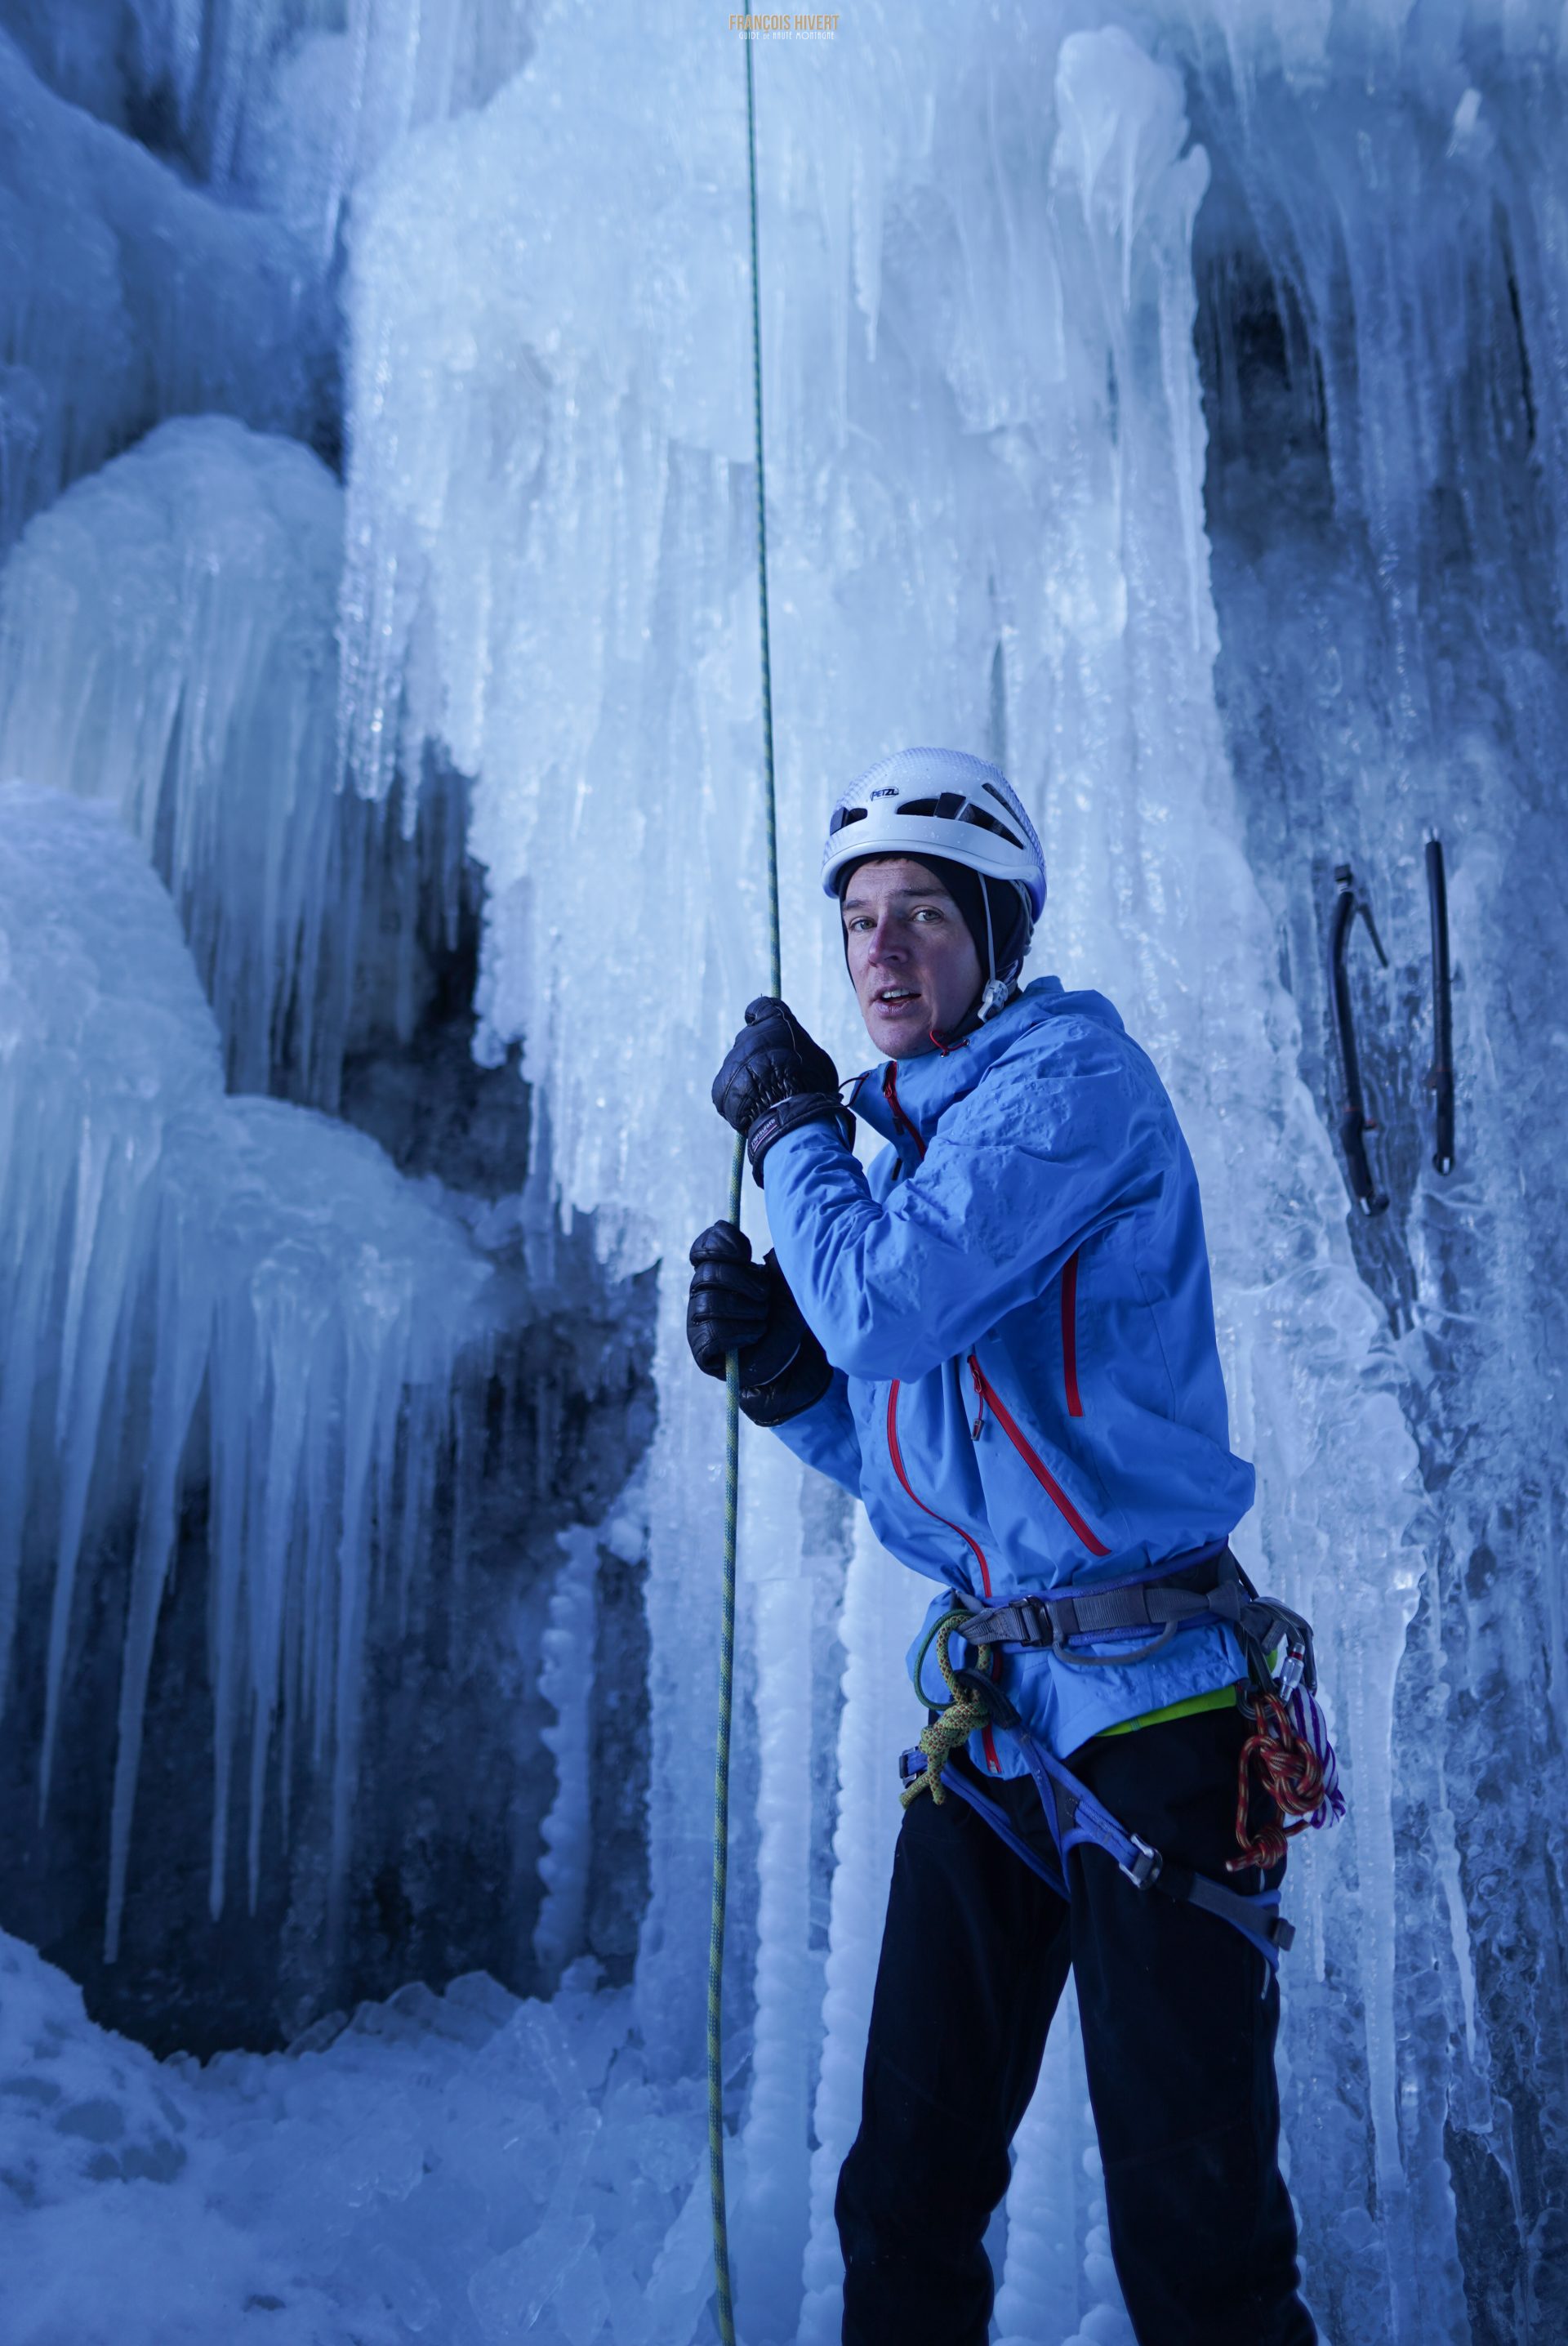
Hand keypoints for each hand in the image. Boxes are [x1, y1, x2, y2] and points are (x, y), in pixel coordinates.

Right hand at [686, 1222, 832, 1426]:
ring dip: (747, 1311)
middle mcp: (702, 1292)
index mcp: (718, 1269)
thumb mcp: (788, 1279)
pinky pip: (711, 1335)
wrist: (794, 1355)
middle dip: (745, 1282)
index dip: (720, 1243)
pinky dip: (739, 1335)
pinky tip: (752, 1337)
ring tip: (763, 1319)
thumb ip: (777, 1260)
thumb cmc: (788, 1312)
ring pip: (709, 1303)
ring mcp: (698, 1321)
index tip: (747, 1250)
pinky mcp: (701, 1350)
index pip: (702, 1247)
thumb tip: (772, 1250)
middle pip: (707, 1273)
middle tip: (765, 1295)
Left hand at [711, 998, 847, 1181]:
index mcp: (774, 1022)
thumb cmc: (810, 1083)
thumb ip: (799, 1052)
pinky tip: (757, 1109)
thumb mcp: (817, 1059)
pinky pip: (730, 1089)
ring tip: (769, 1098)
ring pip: (740, 1067)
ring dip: (752, 1079)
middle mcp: (749, 1036)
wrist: (788, 1108)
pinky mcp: (720, 1085)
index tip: (758, 1020)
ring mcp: (732, 1061)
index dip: (760, 1015)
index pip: (761, 1007)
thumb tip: (795, 1060)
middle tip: (775, 1073)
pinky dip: (741, 1098)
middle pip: (750, 1040)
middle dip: (760, 1054)